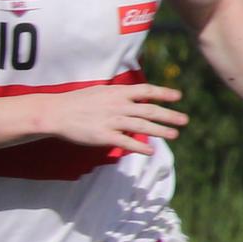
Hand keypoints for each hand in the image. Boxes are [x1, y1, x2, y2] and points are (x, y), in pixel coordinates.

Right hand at [48, 83, 188, 155]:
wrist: (57, 112)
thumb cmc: (78, 101)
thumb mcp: (101, 91)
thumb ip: (119, 94)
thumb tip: (135, 97)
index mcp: (118, 92)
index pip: (146, 91)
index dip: (164, 93)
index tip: (178, 96)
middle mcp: (118, 105)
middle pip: (149, 110)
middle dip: (169, 115)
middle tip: (185, 120)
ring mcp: (112, 121)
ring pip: (142, 126)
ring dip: (160, 131)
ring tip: (174, 134)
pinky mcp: (104, 136)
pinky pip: (126, 142)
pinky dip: (140, 147)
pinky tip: (151, 151)